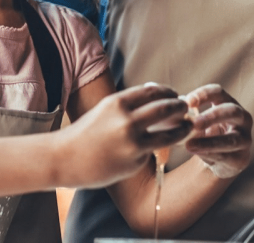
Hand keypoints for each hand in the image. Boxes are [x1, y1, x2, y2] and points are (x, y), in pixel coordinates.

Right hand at [55, 83, 190, 188]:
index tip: (174, 95)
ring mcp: (132, 143)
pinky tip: (150, 149)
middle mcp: (127, 121)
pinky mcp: (135, 161)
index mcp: (118, 103)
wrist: (65, 158)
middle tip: (186, 108)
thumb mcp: (106, 110)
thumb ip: (129, 103)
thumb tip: (158, 93)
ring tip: (189, 126)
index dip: (168, 92)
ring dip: (183, 128)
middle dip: (181, 107)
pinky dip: (154, 149)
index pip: (153, 91)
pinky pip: (152, 152)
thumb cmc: (86, 132)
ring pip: (170, 133)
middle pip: (166, 108)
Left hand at [182, 84, 251, 178]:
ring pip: (232, 139)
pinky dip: (209, 155)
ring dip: (210, 142)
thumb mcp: (198, 123)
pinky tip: (196, 153)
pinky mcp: (241, 158)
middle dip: (212, 116)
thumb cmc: (207, 134)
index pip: (218, 92)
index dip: (203, 94)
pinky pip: (226, 156)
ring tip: (190, 145)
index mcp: (229, 103)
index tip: (187, 101)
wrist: (220, 160)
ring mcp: (245, 139)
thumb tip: (174, 113)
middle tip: (194, 123)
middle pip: (231, 111)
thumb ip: (189, 117)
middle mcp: (242, 118)